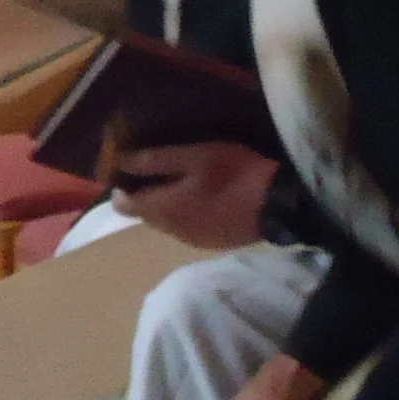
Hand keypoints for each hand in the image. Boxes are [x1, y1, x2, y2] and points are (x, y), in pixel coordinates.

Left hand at [112, 142, 277, 249]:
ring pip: (165, 222)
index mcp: (163, 210)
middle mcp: (172, 231)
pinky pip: (184, 227)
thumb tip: (119, 161)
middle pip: (144, 214)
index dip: (120, 185)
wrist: (279, 205)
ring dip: (165, 203)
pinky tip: (199, 195)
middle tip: (155, 165)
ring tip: (178, 178)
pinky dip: (183, 212)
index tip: (127, 165)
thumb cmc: (234, 173)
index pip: (123, 205)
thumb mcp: (195, 156)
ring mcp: (192, 240)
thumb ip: (155, 160)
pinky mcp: (211, 243)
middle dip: (143, 193)